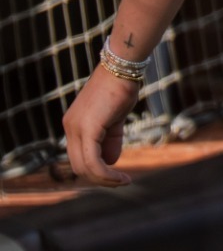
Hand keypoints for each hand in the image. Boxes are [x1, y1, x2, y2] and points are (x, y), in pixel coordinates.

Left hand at [62, 68, 141, 185]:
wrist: (122, 69)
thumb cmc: (120, 89)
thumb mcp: (115, 119)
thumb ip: (111, 140)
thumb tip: (111, 161)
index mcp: (74, 126)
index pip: (79, 157)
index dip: (96, 171)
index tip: (116, 176)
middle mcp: (70, 128)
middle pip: (79, 166)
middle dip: (100, 179)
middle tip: (121, 182)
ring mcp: (76, 128)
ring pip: (84, 167)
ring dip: (104, 179)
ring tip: (123, 181)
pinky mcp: (87, 129)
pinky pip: (93, 160)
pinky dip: (106, 173)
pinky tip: (120, 176)